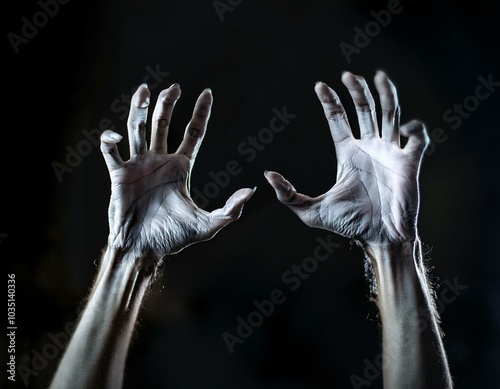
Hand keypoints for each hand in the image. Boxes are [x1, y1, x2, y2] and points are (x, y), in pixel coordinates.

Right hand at [100, 83, 254, 255]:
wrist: (143, 250)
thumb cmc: (173, 238)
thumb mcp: (207, 225)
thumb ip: (230, 210)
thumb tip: (250, 191)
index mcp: (180, 168)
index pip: (193, 134)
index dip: (200, 113)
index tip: (207, 93)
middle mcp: (159, 161)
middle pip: (163, 124)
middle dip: (167, 104)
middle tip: (174, 87)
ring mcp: (138, 166)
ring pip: (138, 129)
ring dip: (139, 109)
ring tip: (144, 89)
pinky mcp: (119, 175)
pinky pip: (111, 152)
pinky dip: (110, 141)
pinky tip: (114, 136)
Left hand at [265, 71, 428, 244]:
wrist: (380, 238)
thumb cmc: (350, 224)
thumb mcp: (312, 210)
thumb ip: (288, 194)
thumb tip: (267, 175)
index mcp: (348, 154)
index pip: (338, 120)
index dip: (330, 102)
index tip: (320, 85)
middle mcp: (369, 149)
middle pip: (364, 110)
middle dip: (357, 91)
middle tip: (348, 74)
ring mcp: (390, 153)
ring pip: (390, 115)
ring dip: (385, 94)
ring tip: (377, 76)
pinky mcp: (409, 163)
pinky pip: (417, 138)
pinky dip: (415, 128)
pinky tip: (406, 127)